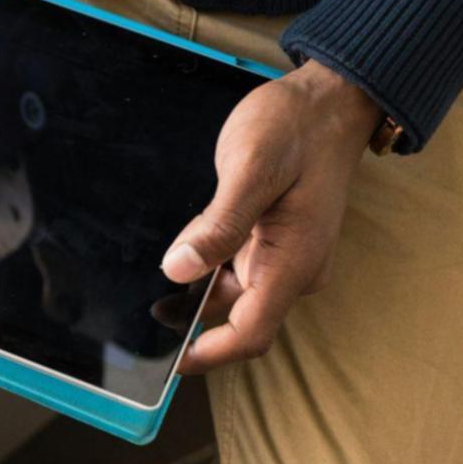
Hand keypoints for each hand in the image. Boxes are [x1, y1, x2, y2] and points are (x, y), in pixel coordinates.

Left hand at [161, 60, 381, 373]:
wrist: (327, 100)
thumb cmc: (295, 128)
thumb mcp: (251, 169)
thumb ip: (218, 224)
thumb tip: (178, 271)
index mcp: (292, 262)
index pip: (250, 332)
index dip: (207, 353)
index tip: (167, 363)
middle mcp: (290, 268)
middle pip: (232, 314)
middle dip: (188, 315)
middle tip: (135, 305)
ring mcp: (280, 255)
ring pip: (226, 290)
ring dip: (192, 285)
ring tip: (151, 266)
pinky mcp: (268, 239)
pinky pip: (229, 265)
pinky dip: (202, 261)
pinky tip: (178, 245)